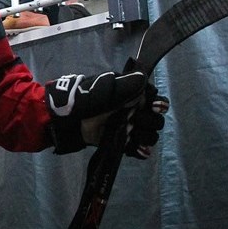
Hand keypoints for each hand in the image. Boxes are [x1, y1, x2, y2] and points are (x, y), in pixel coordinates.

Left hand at [45, 70, 165, 156]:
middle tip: (134, 120)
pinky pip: (139, 149)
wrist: (69, 120)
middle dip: (149, 121)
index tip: (153, 107)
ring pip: (150, 135)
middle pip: (156, 120)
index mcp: (133, 95)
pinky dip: (141, 150)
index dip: (158, 104)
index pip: (156, 100)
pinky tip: (140, 150)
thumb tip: (143, 77)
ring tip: (133, 135)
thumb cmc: (86, 100)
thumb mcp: (105, 89)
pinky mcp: (122, 142)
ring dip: (145, 136)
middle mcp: (135, 111)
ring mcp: (129, 128)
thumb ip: (125, 85)